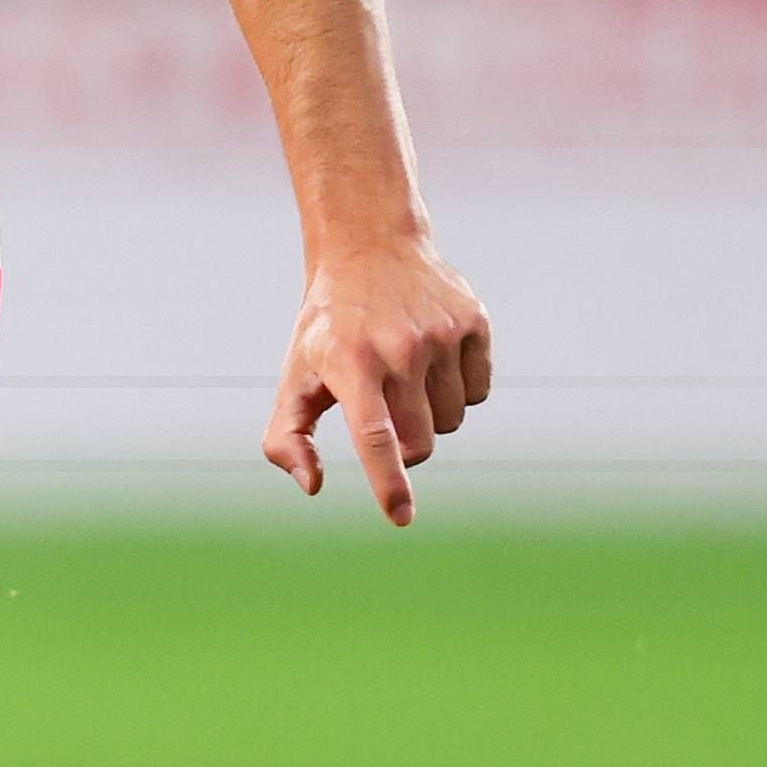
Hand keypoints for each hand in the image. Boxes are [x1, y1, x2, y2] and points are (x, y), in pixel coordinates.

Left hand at [266, 237, 491, 525]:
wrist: (369, 249)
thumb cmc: (327, 330)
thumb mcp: (294, 376)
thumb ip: (288, 438)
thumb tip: (312, 485)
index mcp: (350, 363)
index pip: (375, 436)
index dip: (388, 482)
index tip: (400, 517)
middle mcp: (400, 347)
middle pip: (420, 443)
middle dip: (404, 445)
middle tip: (383, 408)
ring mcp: (441, 333)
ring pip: (451, 420)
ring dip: (430, 415)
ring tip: (405, 374)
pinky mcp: (474, 322)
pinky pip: (478, 392)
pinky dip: (458, 390)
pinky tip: (433, 358)